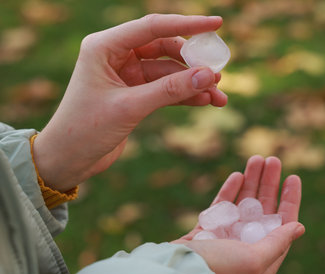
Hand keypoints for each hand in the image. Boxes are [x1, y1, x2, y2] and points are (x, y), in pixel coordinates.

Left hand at [33, 14, 227, 191]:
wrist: (67, 160)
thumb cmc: (84, 130)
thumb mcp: (129, 107)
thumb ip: (169, 90)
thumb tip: (208, 75)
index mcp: (105, 47)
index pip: (152, 27)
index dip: (187, 25)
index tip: (216, 25)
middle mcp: (117, 55)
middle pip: (165, 48)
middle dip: (194, 62)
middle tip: (219, 73)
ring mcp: (127, 75)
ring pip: (169, 71)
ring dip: (193, 83)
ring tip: (219, 96)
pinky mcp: (134, 94)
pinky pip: (166, 89)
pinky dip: (185, 95)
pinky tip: (205, 102)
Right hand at [172, 156, 304, 273]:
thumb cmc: (220, 271)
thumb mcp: (255, 260)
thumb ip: (277, 242)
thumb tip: (299, 227)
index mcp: (262, 261)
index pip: (282, 225)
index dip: (289, 200)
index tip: (293, 177)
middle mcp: (245, 250)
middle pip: (262, 210)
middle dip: (269, 184)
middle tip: (272, 160)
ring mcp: (225, 240)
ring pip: (242, 205)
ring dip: (251, 182)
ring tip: (256, 159)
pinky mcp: (206, 232)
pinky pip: (222, 207)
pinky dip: (230, 191)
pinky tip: (238, 175)